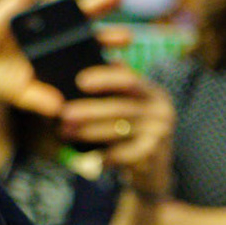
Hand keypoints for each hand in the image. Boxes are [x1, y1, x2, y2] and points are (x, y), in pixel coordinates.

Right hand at [0, 0, 124, 114]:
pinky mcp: (11, 6)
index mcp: (60, 52)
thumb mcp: (23, 94)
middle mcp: (51, 32)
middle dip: (99, 5)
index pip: (88, 44)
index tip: (127, 38)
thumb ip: (41, 100)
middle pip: (80, 16)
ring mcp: (33, 17)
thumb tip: (60, 109)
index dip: (106, 40)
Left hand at [57, 65, 174, 196]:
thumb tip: (99, 55)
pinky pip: (125, 154)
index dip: (105, 79)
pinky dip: (107, 155)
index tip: (81, 81)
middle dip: (89, 111)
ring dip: (89, 132)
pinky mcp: (156, 153)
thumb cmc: (134, 131)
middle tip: (64, 114)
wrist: (154, 169)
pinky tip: (92, 157)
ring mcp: (160, 132)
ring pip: (119, 130)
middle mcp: (161, 109)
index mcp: (153, 92)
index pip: (128, 80)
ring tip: (66, 133)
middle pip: (120, 107)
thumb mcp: (131, 104)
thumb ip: (119, 81)